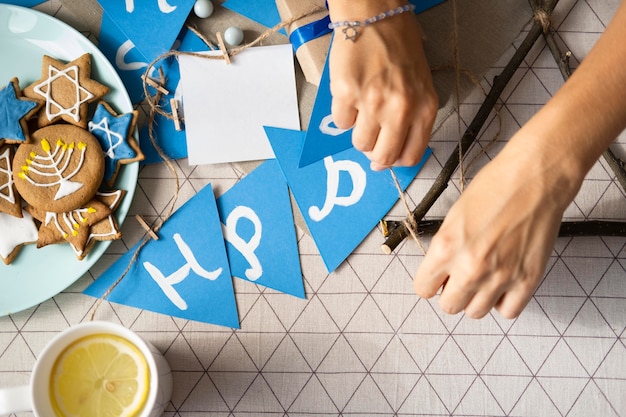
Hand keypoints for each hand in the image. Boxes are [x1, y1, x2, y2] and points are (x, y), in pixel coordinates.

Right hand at [327, 0, 437, 170]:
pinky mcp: (348, 94)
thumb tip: (392, 147)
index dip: (396, 161)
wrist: (375, 16)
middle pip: (383, 156)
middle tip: (370, 144)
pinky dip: (344, 113)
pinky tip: (351, 94)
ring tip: (362, 111)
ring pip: (359, 142)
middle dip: (374, 155)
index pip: (411, 155)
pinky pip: (341, 122)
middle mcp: (400, 109)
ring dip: (358, 132)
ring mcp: (373, 103)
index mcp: (424, 107)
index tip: (388, 158)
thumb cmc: (400, 45)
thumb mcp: (420, 83)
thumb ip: (412, 116)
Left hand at [413, 137, 581, 318]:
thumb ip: (444, 248)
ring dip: (476, 298)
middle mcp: (471, 267)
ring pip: (476, 312)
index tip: (437, 278)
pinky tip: (503, 284)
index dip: (429, 282)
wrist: (534, 179)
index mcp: (446, 247)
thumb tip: (441, 272)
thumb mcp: (454, 216)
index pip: (423, 288)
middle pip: (449, 306)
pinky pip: (508, 310)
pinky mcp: (527, 280)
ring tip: (483, 278)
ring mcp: (500, 277)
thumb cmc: (495, 187)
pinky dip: (503, 301)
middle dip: (451, 293)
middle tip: (459, 278)